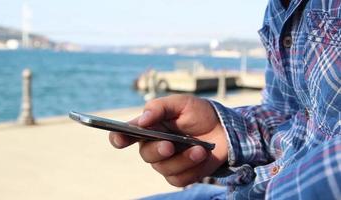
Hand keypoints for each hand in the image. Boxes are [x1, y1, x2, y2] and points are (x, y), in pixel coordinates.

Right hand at [109, 94, 227, 186]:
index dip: (118, 138)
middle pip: (145, 154)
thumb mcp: (181, 103)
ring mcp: (166, 162)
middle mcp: (153, 146)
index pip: (125, 135)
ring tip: (199, 149)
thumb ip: (159, 108)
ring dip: (182, 159)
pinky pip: (179, 179)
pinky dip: (192, 168)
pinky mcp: (180, 175)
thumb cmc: (198, 113)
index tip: (120, 138)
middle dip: (158, 150)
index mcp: (149, 128)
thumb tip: (142, 120)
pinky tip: (202, 156)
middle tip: (170, 145)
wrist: (224, 129)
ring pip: (164, 168)